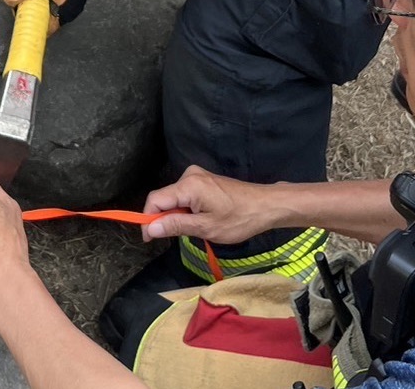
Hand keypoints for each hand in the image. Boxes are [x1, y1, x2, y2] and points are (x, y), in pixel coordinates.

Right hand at [142, 166, 286, 244]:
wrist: (266, 206)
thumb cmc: (239, 219)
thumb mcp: (206, 228)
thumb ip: (176, 226)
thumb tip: (150, 228)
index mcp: (188, 185)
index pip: (155, 200)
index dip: (147, 219)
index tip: (150, 238)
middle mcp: (189, 175)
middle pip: (164, 198)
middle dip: (165, 218)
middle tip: (178, 237)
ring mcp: (197, 176)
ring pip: (174, 198)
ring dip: (177, 215)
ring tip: (196, 228)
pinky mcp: (204, 180)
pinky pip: (185, 195)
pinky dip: (187, 209)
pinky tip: (201, 219)